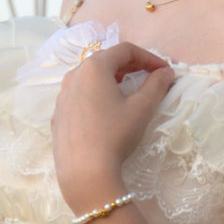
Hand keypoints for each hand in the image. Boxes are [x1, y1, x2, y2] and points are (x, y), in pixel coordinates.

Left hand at [49, 41, 176, 214]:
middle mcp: (74, 76)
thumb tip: (165, 73)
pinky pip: (80, 98)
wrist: (84, 173)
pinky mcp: (58, 116)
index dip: (149, 57)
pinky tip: (106, 113)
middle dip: (130, 66)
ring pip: (90, 79)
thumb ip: (156, 85)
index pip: (125, 50)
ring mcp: (62, 97)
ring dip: (111, 81)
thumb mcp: (141, 108)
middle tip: (149, 77)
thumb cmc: (115, 135)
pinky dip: (96, 97)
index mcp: (94, 67)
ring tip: (127, 92)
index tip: (164, 71)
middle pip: (105, 61)